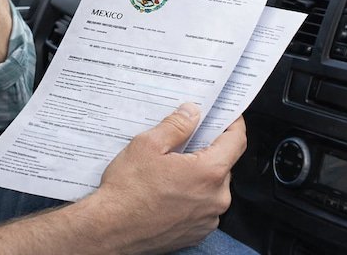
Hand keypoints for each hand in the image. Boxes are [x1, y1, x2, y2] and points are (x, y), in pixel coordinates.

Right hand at [91, 105, 246, 253]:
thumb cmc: (127, 191)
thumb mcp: (147, 145)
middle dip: (207, 150)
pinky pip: (203, 206)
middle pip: (223, 164)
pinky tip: (167, 191)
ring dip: (198, 175)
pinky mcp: (197, 232)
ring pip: (212, 186)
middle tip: (182, 143)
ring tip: (168, 170)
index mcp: (208, 173)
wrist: (110, 229)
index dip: (232, 123)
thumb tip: (192, 113)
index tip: (226, 116)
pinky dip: (191, 196)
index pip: (236, 141)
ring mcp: (207, 219)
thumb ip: (176, 126)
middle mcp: (215, 199)